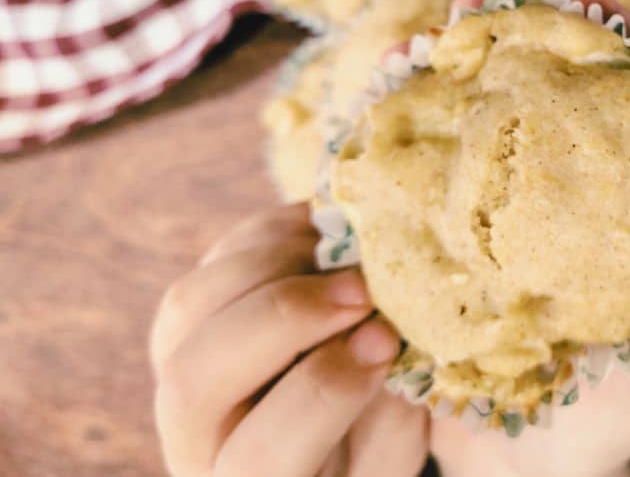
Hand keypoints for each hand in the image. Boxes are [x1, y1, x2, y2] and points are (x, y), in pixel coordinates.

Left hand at [150, 204, 428, 476]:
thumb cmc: (361, 456)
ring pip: (188, 308)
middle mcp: (191, 440)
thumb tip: (398, 337)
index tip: (386, 344)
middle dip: (286, 316)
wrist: (318, 441)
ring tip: (350, 258)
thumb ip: (391, 419)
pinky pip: (209, 263)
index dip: (324, 392)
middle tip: (363, 290)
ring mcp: (175, 373)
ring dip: (273, 266)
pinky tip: (328, 232)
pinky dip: (270, 235)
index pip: (258, 456)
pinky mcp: (187, 320)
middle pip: (197, 377)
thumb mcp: (385, 461)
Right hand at [433, 0, 629, 476]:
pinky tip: (381, 102)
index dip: (612, 45)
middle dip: (515, 40)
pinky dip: (394, 139)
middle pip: (535, 100)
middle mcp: (549, 203)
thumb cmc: (621, 410)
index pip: (620, 106)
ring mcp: (486, 225)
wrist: (529, 476)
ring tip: (432, 33)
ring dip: (448, 72)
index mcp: (616, 208)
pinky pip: (407, 188)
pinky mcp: (428, 256)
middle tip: (489, 2)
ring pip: (468, 129)